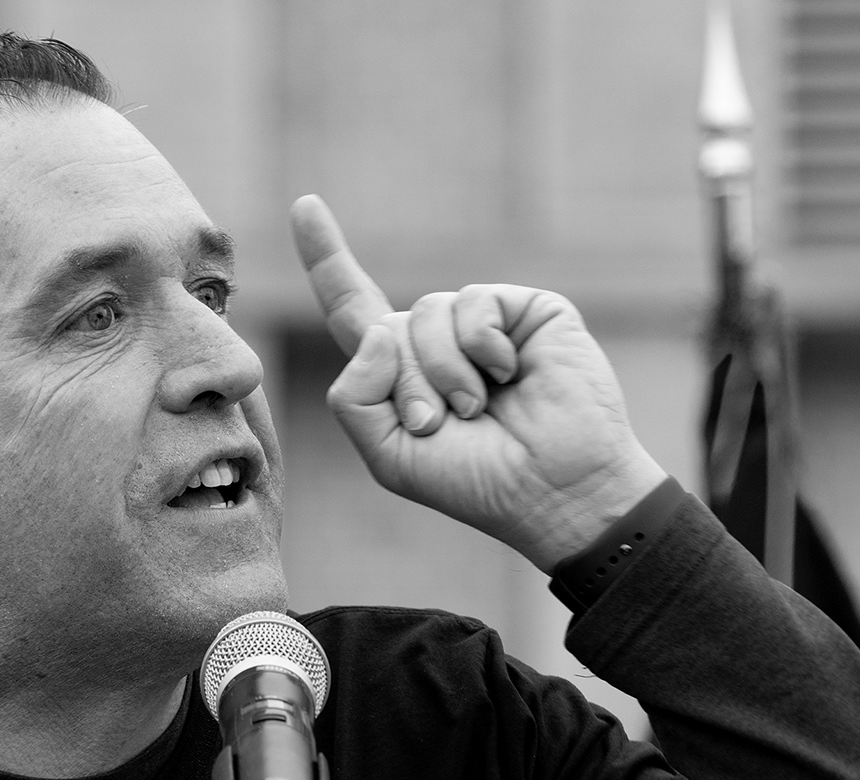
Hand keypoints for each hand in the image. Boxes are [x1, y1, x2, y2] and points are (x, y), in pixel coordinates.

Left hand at [290, 194, 665, 571]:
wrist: (554, 492)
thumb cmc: (477, 482)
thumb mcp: (389, 454)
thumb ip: (355, 395)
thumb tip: (382, 328)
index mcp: (402, 373)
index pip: (353, 308)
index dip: (328, 260)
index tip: (305, 206)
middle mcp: (439, 339)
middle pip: (384, 329)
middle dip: (405, 386)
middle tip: (442, 428)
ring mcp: (484, 323)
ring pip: (425, 313)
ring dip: (444, 372)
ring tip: (477, 409)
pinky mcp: (527, 309)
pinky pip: (474, 303)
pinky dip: (482, 347)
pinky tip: (512, 375)